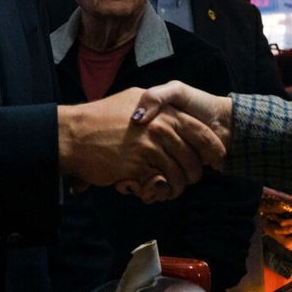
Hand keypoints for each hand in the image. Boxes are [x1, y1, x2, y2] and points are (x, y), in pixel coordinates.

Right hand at [58, 87, 223, 200]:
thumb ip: (157, 106)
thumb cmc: (100, 118)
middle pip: (194, 157)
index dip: (213, 149)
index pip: (200, 131)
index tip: (217, 161)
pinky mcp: (140, 165)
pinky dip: (163, 192)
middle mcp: (161, 126)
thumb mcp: (134, 100)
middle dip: (195, 173)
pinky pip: (163, 184)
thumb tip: (174, 120)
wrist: (74, 133)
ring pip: (180, 175)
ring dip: (179, 186)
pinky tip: (156, 192)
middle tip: (190, 179)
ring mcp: (151, 146)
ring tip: (171, 189)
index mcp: (163, 110)